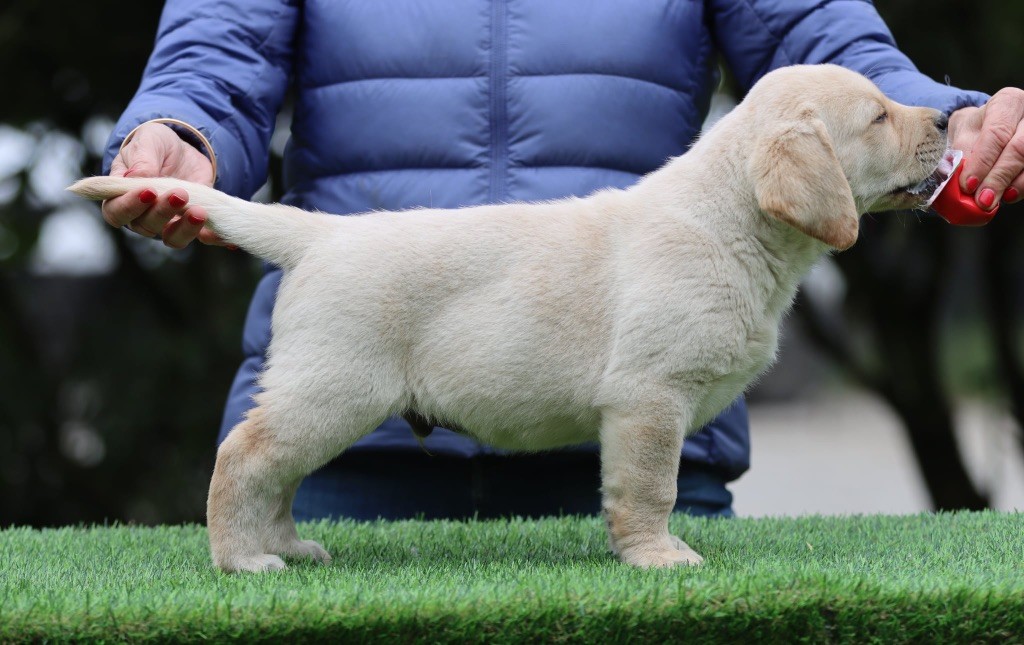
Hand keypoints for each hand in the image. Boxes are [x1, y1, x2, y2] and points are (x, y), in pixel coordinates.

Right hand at [102, 122, 225, 247]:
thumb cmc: (155, 146)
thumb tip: (138, 177)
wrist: (184, 150)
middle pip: (146, 226)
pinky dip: (212, 237)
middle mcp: (142, 215)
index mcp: (121, 197)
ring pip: (172, 238)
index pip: (116, 212)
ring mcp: (168, 223)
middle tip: (180, 194)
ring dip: (186, 228)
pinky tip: (221, 234)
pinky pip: (201, 238)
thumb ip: (141, 159)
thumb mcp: (147, 142)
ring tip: (200, 211)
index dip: (129, 206)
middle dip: (163, 211)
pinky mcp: (192, 225)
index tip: (149, 191)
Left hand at [949, 87, 1023, 210]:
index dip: (983, 162)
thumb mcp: (963, 137)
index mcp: (1007, 103)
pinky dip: (1022, 186)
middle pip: (1019, 148)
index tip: (968, 185)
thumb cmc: (976, 131)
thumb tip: (956, 184)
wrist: (990, 128)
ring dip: (1012, 185)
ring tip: (992, 201)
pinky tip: (1008, 195)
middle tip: (982, 200)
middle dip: (999, 177)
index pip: (996, 133)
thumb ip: (961, 157)